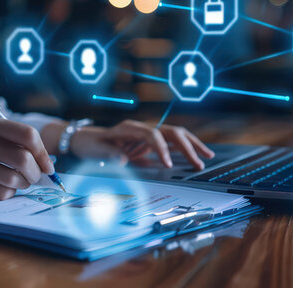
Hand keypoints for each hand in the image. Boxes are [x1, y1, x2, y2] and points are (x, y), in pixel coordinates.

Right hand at [0, 115, 54, 199]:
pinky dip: (9, 193)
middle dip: (35, 172)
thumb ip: (18, 140)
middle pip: (23, 159)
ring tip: (19, 181)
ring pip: (14, 179)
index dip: (42, 152)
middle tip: (35, 176)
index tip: (47, 165)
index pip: (27, 134)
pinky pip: (1, 193)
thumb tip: (47, 165)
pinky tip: (3, 186)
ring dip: (23, 184)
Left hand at [68, 120, 213, 169]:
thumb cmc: (91, 144)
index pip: (153, 135)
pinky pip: (170, 143)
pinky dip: (184, 149)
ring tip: (207, 156)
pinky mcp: (149, 142)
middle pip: (170, 132)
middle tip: (199, 162)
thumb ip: (109, 154)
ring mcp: (146, 134)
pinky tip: (196, 157)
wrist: (85, 139)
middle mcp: (141, 129)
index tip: (169, 164)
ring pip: (175, 135)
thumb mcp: (96, 150)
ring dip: (192, 145)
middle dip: (187, 146)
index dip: (163, 149)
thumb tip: (122, 160)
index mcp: (129, 128)